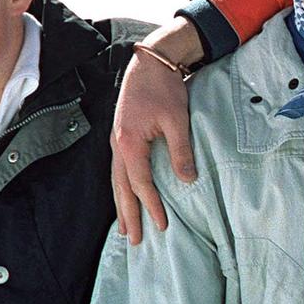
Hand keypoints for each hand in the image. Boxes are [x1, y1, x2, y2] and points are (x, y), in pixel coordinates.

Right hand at [111, 18, 203, 243]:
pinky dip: (121, 188)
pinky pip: (118, 170)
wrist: (149, 63)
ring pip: (116, 181)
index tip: (161, 225)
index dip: (151, 206)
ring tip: (125, 228)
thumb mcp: (177, 119)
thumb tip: (187, 180)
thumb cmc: (164, 88)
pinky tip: (125, 197)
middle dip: (129, 215)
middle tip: (134, 240)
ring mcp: (116, 142)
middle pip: (121, 188)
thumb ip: (181, 150)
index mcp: (130, 143)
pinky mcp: (120, 137)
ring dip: (121, 205)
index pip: (141, 183)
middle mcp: (118, 146)